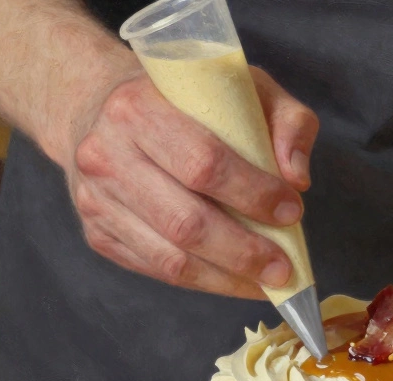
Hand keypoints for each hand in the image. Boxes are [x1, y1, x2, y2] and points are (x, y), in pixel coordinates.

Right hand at [68, 67, 318, 297]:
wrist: (94, 106)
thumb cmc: (181, 98)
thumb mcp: (240, 86)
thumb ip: (286, 120)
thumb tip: (298, 179)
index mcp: (138, 107)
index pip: (203, 163)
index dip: (253, 194)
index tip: (292, 210)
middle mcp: (107, 155)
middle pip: (185, 222)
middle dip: (244, 252)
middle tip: (284, 267)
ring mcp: (96, 199)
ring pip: (170, 258)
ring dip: (226, 278)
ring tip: (266, 283)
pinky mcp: (97, 232)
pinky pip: (156, 269)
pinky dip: (202, 281)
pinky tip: (234, 280)